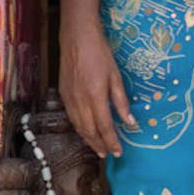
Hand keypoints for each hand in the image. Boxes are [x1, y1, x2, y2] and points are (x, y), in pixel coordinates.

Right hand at [58, 18, 135, 158]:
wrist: (77, 39)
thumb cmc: (100, 55)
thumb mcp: (116, 77)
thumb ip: (121, 101)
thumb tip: (130, 122)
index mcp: (95, 97)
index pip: (104, 127)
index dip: (112, 141)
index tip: (118, 152)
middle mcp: (80, 102)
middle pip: (90, 131)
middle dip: (99, 145)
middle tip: (108, 155)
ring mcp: (69, 99)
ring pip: (79, 126)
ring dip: (88, 139)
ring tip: (98, 148)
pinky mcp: (63, 95)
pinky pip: (72, 118)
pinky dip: (80, 128)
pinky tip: (85, 131)